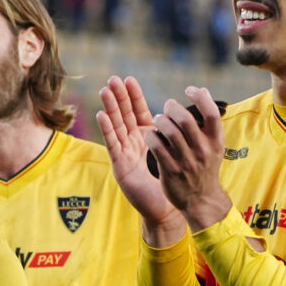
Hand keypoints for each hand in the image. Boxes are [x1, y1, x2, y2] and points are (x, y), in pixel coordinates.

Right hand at [98, 76, 185, 244]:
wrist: (165, 207)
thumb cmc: (170, 180)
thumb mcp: (173, 151)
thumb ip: (173, 133)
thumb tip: (183, 113)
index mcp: (146, 137)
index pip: (138, 112)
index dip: (133, 96)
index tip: (129, 79)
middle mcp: (132, 143)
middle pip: (124, 115)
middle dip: (118, 96)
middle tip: (112, 79)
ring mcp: (124, 153)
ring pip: (116, 126)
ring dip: (110, 108)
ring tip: (104, 91)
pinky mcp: (120, 165)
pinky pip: (113, 144)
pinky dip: (107, 129)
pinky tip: (102, 115)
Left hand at [145, 86, 230, 231]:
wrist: (200, 200)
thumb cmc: (204, 168)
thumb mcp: (214, 146)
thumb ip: (207, 123)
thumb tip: (203, 91)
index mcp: (215, 142)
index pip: (212, 113)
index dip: (200, 97)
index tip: (189, 89)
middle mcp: (202, 150)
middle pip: (186, 120)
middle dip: (172, 108)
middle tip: (167, 106)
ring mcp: (186, 161)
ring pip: (169, 132)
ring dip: (160, 120)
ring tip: (157, 119)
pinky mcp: (170, 170)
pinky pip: (157, 147)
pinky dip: (151, 137)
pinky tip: (149, 135)